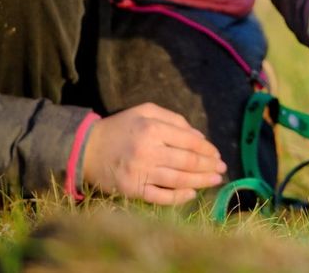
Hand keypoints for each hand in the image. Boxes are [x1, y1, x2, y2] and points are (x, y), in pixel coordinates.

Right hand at [81, 103, 226, 204]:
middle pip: (187, 162)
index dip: (207, 150)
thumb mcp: (145, 111)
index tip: (217, 154)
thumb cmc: (121, 127)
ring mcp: (140, 172)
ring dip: (200, 182)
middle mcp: (148, 151)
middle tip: (222, 169)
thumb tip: (199, 137)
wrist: (86, 149)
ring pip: (178, 180)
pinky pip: (160, 197)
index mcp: (152, 129)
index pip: (189, 141)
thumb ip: (174, 120)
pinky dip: (178, 197)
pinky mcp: (132, 190)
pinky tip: (191, 194)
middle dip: (209, 166)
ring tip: (215, 181)